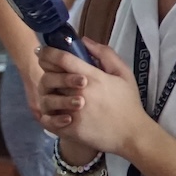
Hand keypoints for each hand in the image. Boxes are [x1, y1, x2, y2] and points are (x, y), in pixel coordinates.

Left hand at [34, 39, 149, 158]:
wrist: (133, 135)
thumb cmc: (128, 103)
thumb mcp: (123, 73)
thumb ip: (104, 54)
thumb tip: (83, 40)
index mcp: (92, 77)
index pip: (63, 59)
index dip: (48, 53)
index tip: (43, 51)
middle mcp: (80, 94)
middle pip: (50, 77)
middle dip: (46, 73)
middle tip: (49, 72)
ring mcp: (73, 113)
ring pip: (46, 98)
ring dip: (46, 94)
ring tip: (52, 92)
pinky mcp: (70, 129)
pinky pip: (48, 120)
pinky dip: (47, 114)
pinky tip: (53, 111)